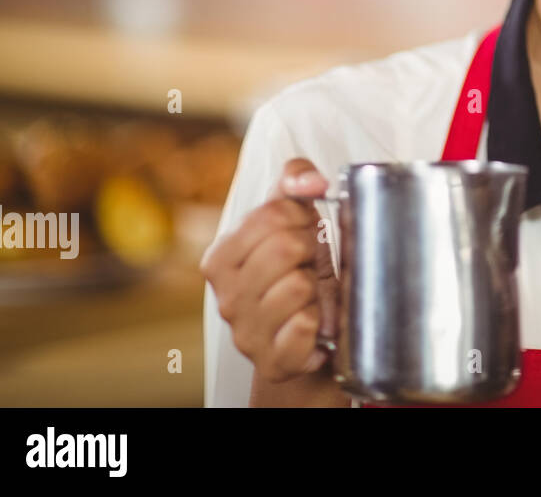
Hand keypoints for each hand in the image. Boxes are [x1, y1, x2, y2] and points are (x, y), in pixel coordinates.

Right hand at [201, 158, 339, 383]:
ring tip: (311, 294)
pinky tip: (315, 322)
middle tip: (310, 264)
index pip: (270, 215)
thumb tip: (310, 180)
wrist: (309, 338)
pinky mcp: (273, 360)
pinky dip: (320, 320)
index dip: (301, 218)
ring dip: (317, 287)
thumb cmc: (299, 272)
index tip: (305, 231)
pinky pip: (303, 326)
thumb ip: (294, 182)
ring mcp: (246, 332)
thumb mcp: (295, 221)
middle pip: (284, 248)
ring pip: (297, 286)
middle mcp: (225, 297)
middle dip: (310, 250)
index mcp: (221, 258)